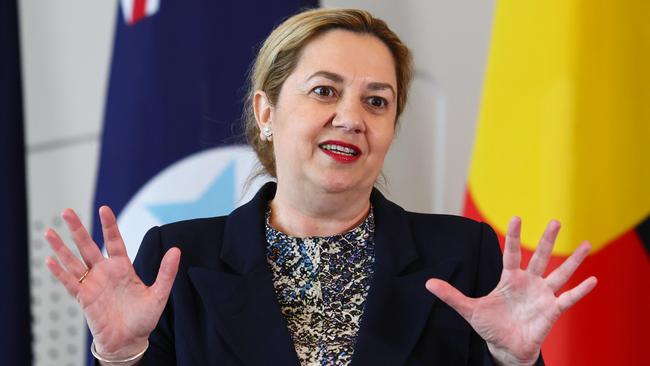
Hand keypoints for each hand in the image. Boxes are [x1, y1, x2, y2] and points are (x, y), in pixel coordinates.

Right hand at [45, 206, 180, 358]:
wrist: (129, 341)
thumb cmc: (143, 318)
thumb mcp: (158, 294)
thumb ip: (166, 272)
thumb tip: (176, 250)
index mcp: (122, 267)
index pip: (114, 241)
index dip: (109, 225)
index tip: (104, 209)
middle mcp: (105, 272)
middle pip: (88, 246)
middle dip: (77, 229)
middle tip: (67, 211)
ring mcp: (93, 284)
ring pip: (74, 261)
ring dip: (61, 247)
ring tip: (49, 231)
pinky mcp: (84, 299)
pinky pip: (70, 283)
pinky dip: (59, 272)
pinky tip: (50, 260)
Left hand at [425, 217, 596, 365]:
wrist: (505, 347)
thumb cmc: (490, 326)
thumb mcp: (469, 309)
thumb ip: (451, 295)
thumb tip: (428, 283)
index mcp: (509, 278)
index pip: (512, 253)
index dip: (515, 236)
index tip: (516, 217)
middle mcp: (529, 282)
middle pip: (540, 257)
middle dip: (547, 239)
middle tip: (557, 221)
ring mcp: (542, 295)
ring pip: (560, 273)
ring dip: (573, 260)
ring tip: (587, 243)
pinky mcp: (552, 311)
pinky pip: (568, 299)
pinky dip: (580, 290)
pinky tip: (592, 280)